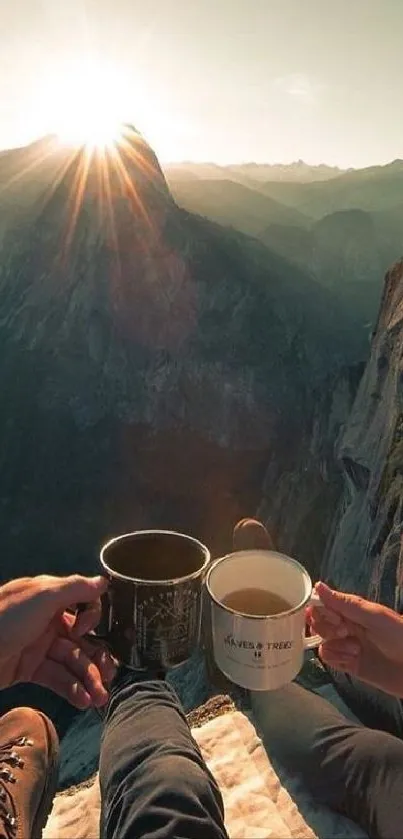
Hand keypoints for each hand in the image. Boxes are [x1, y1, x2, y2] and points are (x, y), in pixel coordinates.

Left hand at [0, 575, 116, 708]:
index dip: (92, 618)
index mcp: (50, 598)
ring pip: (72, 662)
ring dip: (89, 679)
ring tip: (99, 698)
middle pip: (82, 639)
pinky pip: (57, 678)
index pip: (84, 606)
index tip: (86, 630)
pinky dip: (72, 689)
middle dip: (98, 658)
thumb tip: (103, 582)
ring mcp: (38, 646)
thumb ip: (74, 588)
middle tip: (110, 677)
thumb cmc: (6, 618)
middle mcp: (48, 620)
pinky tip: (84, 700)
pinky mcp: (29, 670)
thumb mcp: (41, 595)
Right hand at [308, 581, 402, 696]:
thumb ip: (344, 603)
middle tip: (344, 632)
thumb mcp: (373, 615)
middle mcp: (347, 626)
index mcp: (353, 611)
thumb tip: (318, 586)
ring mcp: (347, 646)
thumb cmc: (400, 635)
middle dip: (326, 629)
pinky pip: (328, 659)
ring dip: (335, 646)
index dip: (322, 611)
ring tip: (355, 650)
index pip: (323, 605)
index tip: (336, 618)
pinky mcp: (348, 665)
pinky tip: (353, 660)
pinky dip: (337, 659)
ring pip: (322, 642)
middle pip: (318, 624)